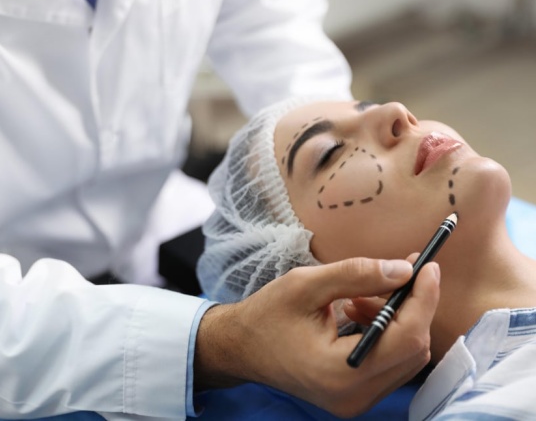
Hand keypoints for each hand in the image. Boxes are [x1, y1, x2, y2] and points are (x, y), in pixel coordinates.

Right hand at [194, 257, 439, 417]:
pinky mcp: (354, 396)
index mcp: (339, 371)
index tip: (427, 265)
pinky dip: (386, 332)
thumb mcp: (306, 284)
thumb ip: (357, 274)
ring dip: (397, 318)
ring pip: (406, 357)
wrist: (240, 347)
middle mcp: (353, 396)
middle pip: (413, 349)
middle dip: (412, 306)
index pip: (405, 337)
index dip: (422, 299)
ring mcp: (355, 401)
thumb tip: (404, 269)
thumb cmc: (267, 314)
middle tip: (399, 272)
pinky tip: (357, 312)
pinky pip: (389, 363)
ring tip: (361, 295)